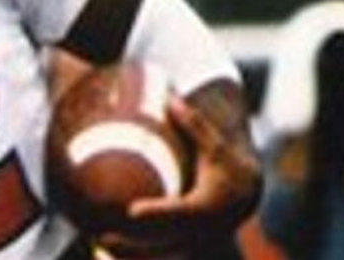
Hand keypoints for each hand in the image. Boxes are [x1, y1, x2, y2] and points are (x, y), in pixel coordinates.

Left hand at [97, 92, 261, 257]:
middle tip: (101, 235)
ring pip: (159, 256)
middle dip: (133, 244)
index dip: (157, 213)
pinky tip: (108, 251)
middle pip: (164, 242)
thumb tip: (170, 99)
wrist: (246, 196)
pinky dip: (135, 256)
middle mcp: (202, 231)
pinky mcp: (186, 248)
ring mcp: (194, 243)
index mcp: (209, 207)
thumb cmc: (225, 165)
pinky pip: (158, 257)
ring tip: (97, 242)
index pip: (180, 212)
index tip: (131, 211)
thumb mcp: (215, 146)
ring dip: (129, 255)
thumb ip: (194, 125)